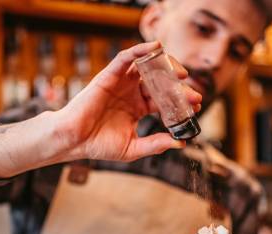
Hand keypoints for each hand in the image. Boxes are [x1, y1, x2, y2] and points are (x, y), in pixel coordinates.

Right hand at [0, 41, 200, 178]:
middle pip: (160, 82)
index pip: (164, 100)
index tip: (196, 106)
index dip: (180, 102)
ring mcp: (121, 83)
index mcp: (138, 108)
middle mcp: (131, 93)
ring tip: (182, 74)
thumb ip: (156, 144)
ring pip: (147, 66)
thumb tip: (180, 143)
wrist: (74, 140)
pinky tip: (156, 48)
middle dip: (178, 87)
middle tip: (193, 94)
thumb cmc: (99, 145)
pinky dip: (141, 50)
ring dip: (166, 66)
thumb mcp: (133, 148)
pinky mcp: (110, 75)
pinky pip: (127, 57)